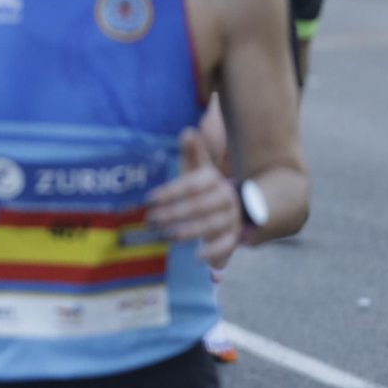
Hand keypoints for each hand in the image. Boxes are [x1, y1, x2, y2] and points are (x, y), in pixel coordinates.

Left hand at [146, 128, 242, 268]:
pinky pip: (227, 244)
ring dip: (188, 232)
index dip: (171, 191)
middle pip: (199, 206)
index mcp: (213, 179)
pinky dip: (214, 251)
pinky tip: (197, 256)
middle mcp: (225, 197)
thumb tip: (188, 131)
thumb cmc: (205, 186)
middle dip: (174, 213)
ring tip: (166, 236)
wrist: (238, 204)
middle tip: (151, 220)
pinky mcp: (233, 235)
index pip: (191, 184)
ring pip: (211, 225)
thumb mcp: (198, 169)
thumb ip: (192, 152)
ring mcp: (231, 217)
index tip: (149, 199)